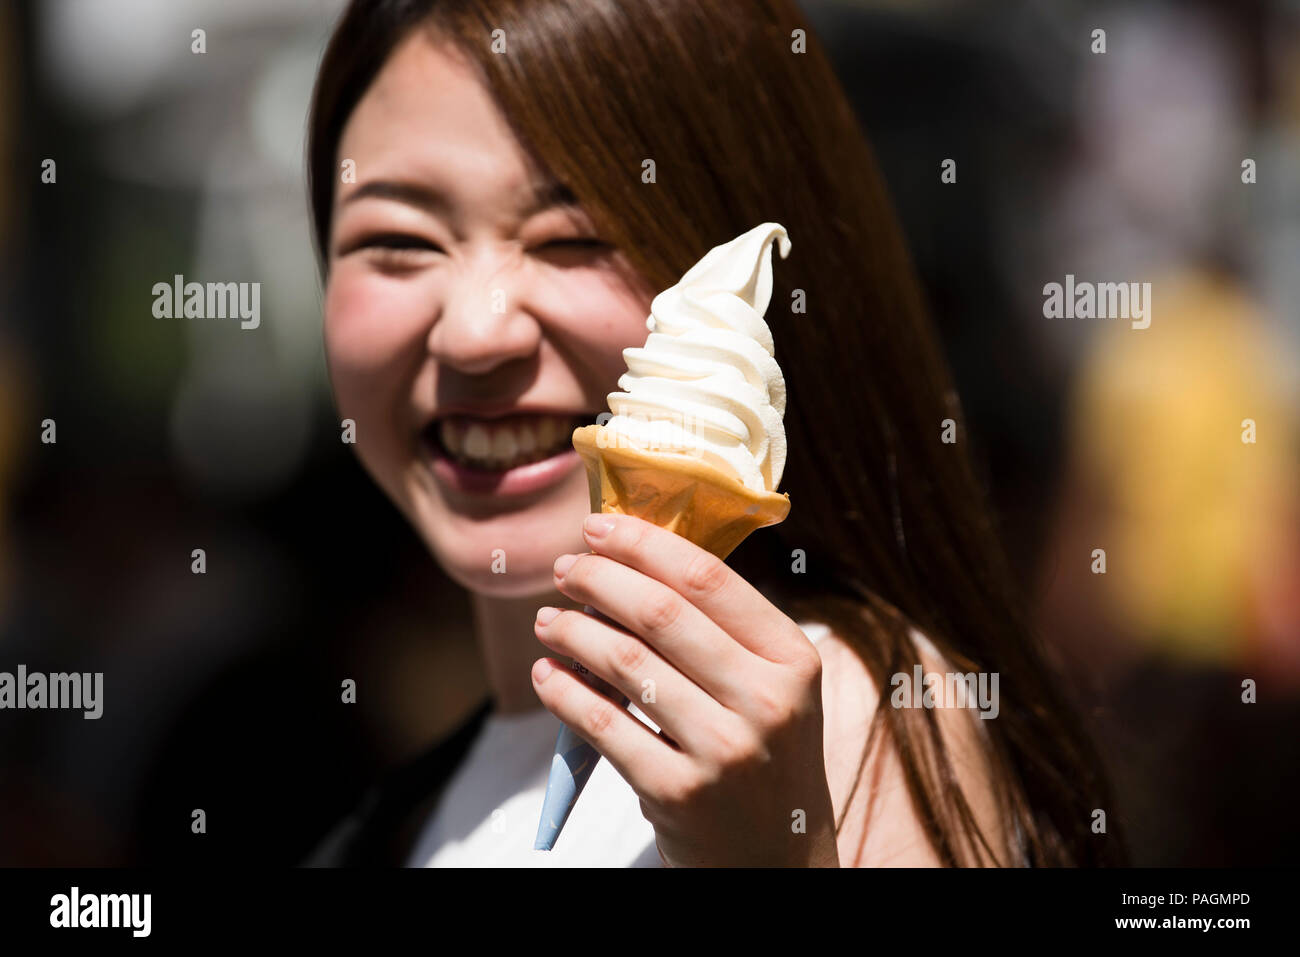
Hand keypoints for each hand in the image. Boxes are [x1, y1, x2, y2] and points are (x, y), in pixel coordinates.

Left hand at [531, 512, 839, 866]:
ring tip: (549, 620)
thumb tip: (631, 559)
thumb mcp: (771, 688)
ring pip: (625, 664)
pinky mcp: (679, 794)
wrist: (778, 860)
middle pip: (661, 613)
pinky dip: (563, 691)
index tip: (598, 527)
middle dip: (599, 579)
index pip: (709, 579)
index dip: (644, 543)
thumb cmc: (763, 756)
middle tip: (566, 569)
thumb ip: (722, 631)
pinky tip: (547, 674)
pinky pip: (603, 724)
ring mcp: (725, 751)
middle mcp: (767, 701)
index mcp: (792, 658)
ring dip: (572, 631)